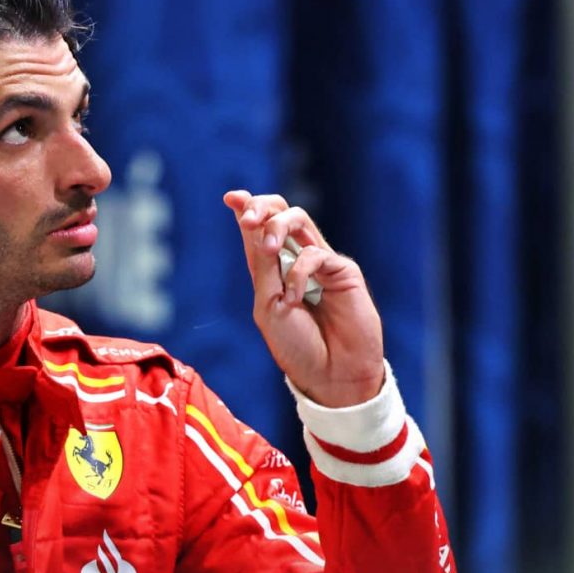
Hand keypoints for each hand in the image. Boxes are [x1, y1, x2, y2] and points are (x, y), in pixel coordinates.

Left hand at [223, 190, 384, 406]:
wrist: (329, 375)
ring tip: (269, 248)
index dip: (246, 207)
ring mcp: (320, 263)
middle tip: (247, 218)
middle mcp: (295, 259)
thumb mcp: (268, 305)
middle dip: (260, 207)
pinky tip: (296, 297)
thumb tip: (254, 225)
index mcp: (270, 269)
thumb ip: (263, 267)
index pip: (257, 228)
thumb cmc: (296, 346)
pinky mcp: (343, 272)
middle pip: (280, 212)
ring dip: (277, 227)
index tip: (231, 197)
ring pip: (300, 219)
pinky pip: (317, 254)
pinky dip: (299, 272)